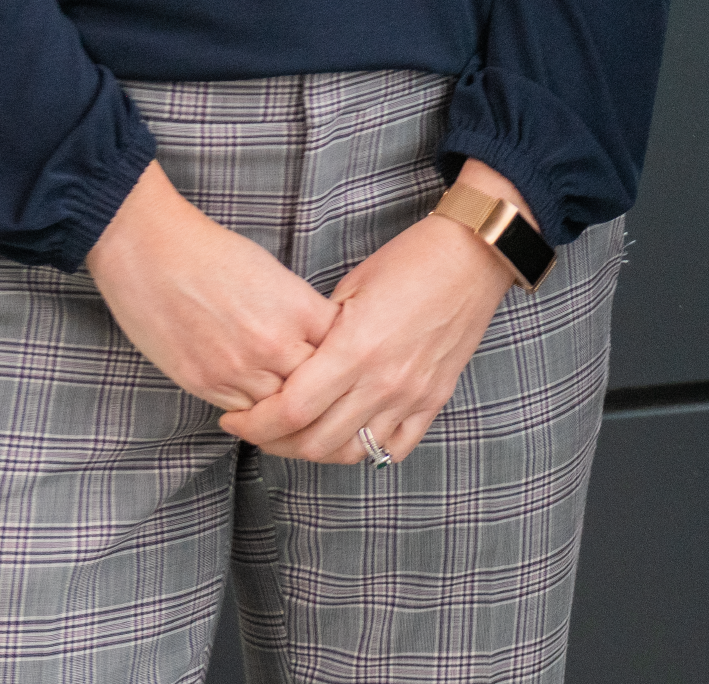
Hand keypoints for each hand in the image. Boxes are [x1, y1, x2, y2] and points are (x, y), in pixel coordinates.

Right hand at [85, 161, 338, 411]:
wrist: (154, 253)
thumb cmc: (213, 254)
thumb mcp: (273, 274)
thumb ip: (298, 311)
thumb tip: (314, 339)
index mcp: (298, 310)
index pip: (340, 350)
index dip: (340, 355)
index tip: (337, 355)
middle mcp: (275, 346)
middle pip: (316, 386)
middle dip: (318, 386)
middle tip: (316, 386)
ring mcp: (240, 371)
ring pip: (281, 410)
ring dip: (284, 404)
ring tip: (285, 396)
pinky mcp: (206, 385)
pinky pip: (244, 414)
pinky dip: (253, 410)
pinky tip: (254, 399)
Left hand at [220, 160, 529, 463]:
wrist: (473, 256)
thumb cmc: (410, 259)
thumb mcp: (351, 287)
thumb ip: (318, 333)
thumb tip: (287, 365)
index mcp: (355, 349)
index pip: (290, 411)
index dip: (254, 424)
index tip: (235, 417)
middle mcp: (382, 382)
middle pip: (313, 442)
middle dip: (274, 443)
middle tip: (258, 429)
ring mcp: (411, 396)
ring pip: (350, 453)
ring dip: (315, 450)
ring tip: (297, 435)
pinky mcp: (433, 400)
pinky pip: (393, 449)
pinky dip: (366, 450)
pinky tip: (348, 434)